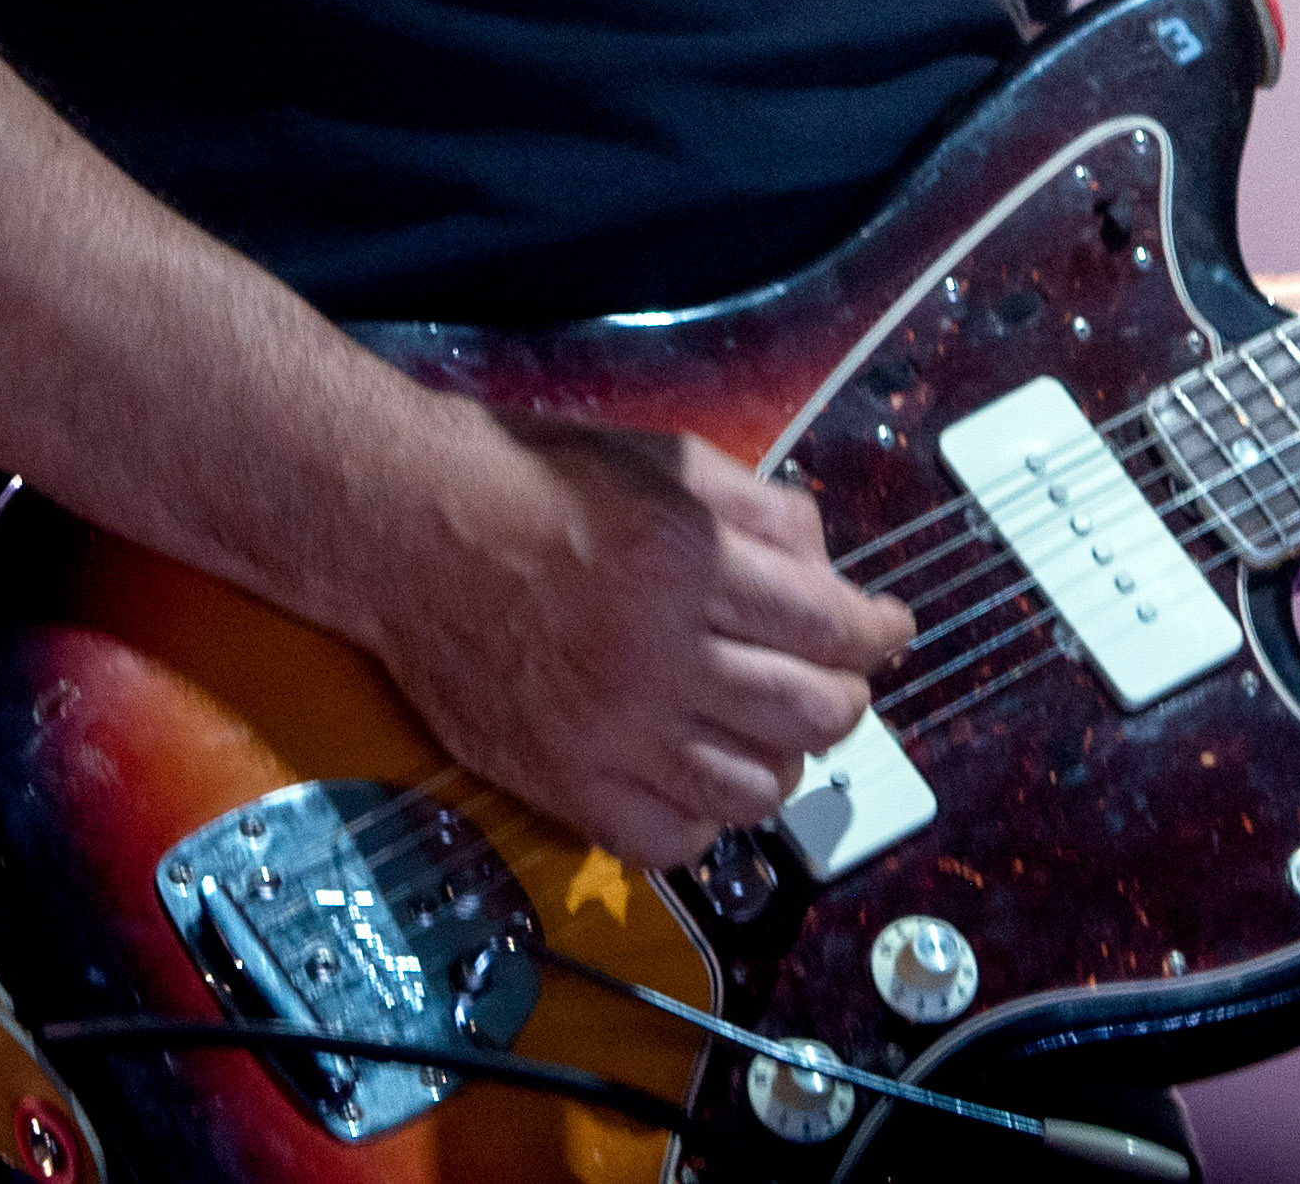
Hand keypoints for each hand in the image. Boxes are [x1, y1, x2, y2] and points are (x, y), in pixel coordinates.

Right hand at [358, 418, 917, 867]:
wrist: (409, 529)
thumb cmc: (539, 482)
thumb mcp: (670, 460)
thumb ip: (762, 512)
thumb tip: (829, 569)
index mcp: (689, 564)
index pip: (830, 628)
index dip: (880, 635)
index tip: (890, 632)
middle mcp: (656, 656)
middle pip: (810, 714)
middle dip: (846, 697)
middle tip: (838, 680)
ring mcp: (608, 731)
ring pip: (753, 788)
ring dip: (784, 759)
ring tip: (772, 728)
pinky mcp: (560, 783)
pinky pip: (671, 839)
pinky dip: (707, 819)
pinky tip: (703, 776)